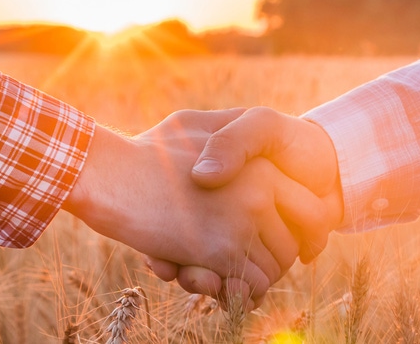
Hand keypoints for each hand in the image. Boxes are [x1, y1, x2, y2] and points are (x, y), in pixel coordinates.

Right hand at [62, 109, 320, 309]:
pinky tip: (217, 284)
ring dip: (255, 278)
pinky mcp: (221, 248)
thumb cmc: (148, 149)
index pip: (313, 210)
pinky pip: (253, 285)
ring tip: (229, 273)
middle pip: (295, 244)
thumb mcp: (198, 126)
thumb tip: (252, 165)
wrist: (106, 172)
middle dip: (277, 259)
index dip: (305, 231)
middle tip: (256, 264)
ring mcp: (243, 218)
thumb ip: (232, 140)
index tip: (292, 242)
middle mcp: (259, 188)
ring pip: (275, 267)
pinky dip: (241, 293)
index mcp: (260, 160)